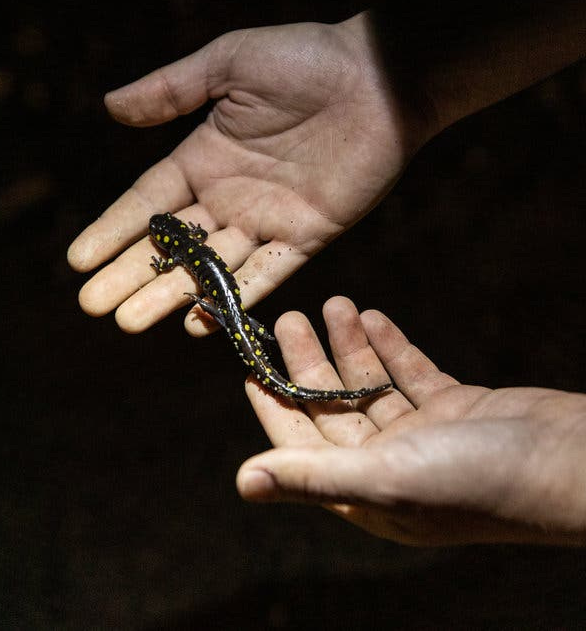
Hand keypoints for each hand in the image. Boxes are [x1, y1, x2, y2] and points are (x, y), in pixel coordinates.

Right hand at [67, 14, 428, 332]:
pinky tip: (199, 322)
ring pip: (210, 266)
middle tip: (93, 306)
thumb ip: (172, 89)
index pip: (149, 200)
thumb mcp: (229, 62)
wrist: (380, 77)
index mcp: (205, 154)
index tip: (78, 260)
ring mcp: (267, 218)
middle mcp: (229, 192)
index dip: (113, 229)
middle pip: (171, 243)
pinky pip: (266, 274)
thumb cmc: (306, 59)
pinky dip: (235, 298)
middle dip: (131, 273)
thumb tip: (109, 105)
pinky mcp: (307, 234)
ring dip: (170, 294)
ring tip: (129, 321)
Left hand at [237, 297, 585, 545]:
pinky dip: (391, 346)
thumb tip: (243, 483)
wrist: (568, 462)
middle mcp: (390, 466)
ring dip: (349, 346)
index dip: (272, 406)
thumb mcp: (385, 476)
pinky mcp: (456, 408)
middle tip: (289, 317)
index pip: (302, 447)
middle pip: (334, 408)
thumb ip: (313, 475)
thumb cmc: (477, 480)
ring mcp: (425, 436)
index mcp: (366, 493)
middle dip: (308, 362)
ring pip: (371, 384)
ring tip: (332, 303)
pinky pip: (411, 373)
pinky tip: (373, 315)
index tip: (249, 366)